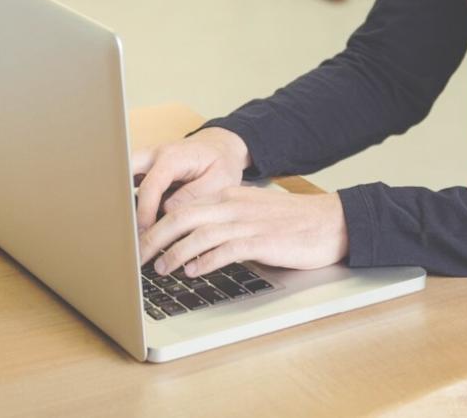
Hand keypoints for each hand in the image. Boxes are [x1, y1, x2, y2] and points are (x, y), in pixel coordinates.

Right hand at [131, 128, 251, 231]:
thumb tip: (167, 211)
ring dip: (122, 199)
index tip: (143, 233)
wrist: (219, 146)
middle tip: (123, 227)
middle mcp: (154, 155)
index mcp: (173, 157)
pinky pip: (129, 182)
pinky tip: (132, 220)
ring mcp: (147, 161)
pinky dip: (128, 199)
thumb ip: (194, 195)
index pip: (151, 185)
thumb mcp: (219, 180)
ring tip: (126, 228)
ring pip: (123, 176)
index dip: (145, 211)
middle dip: (119, 198)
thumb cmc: (221, 162)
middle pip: (124, 172)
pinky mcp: (146, 170)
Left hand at [138, 187, 349, 277]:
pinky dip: (204, 261)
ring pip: (198, 234)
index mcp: (227, 195)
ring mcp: (246, 222)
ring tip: (159, 268)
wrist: (330, 222)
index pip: (182, 206)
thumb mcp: (251, 213)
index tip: (139, 240)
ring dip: (174, 252)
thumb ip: (224, 223)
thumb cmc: (291, 223)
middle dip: (154, 238)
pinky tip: (191, 271)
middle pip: (181, 217)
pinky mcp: (260, 241)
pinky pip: (224, 249)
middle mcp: (233, 205)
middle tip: (136, 256)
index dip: (156, 224)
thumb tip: (192, 246)